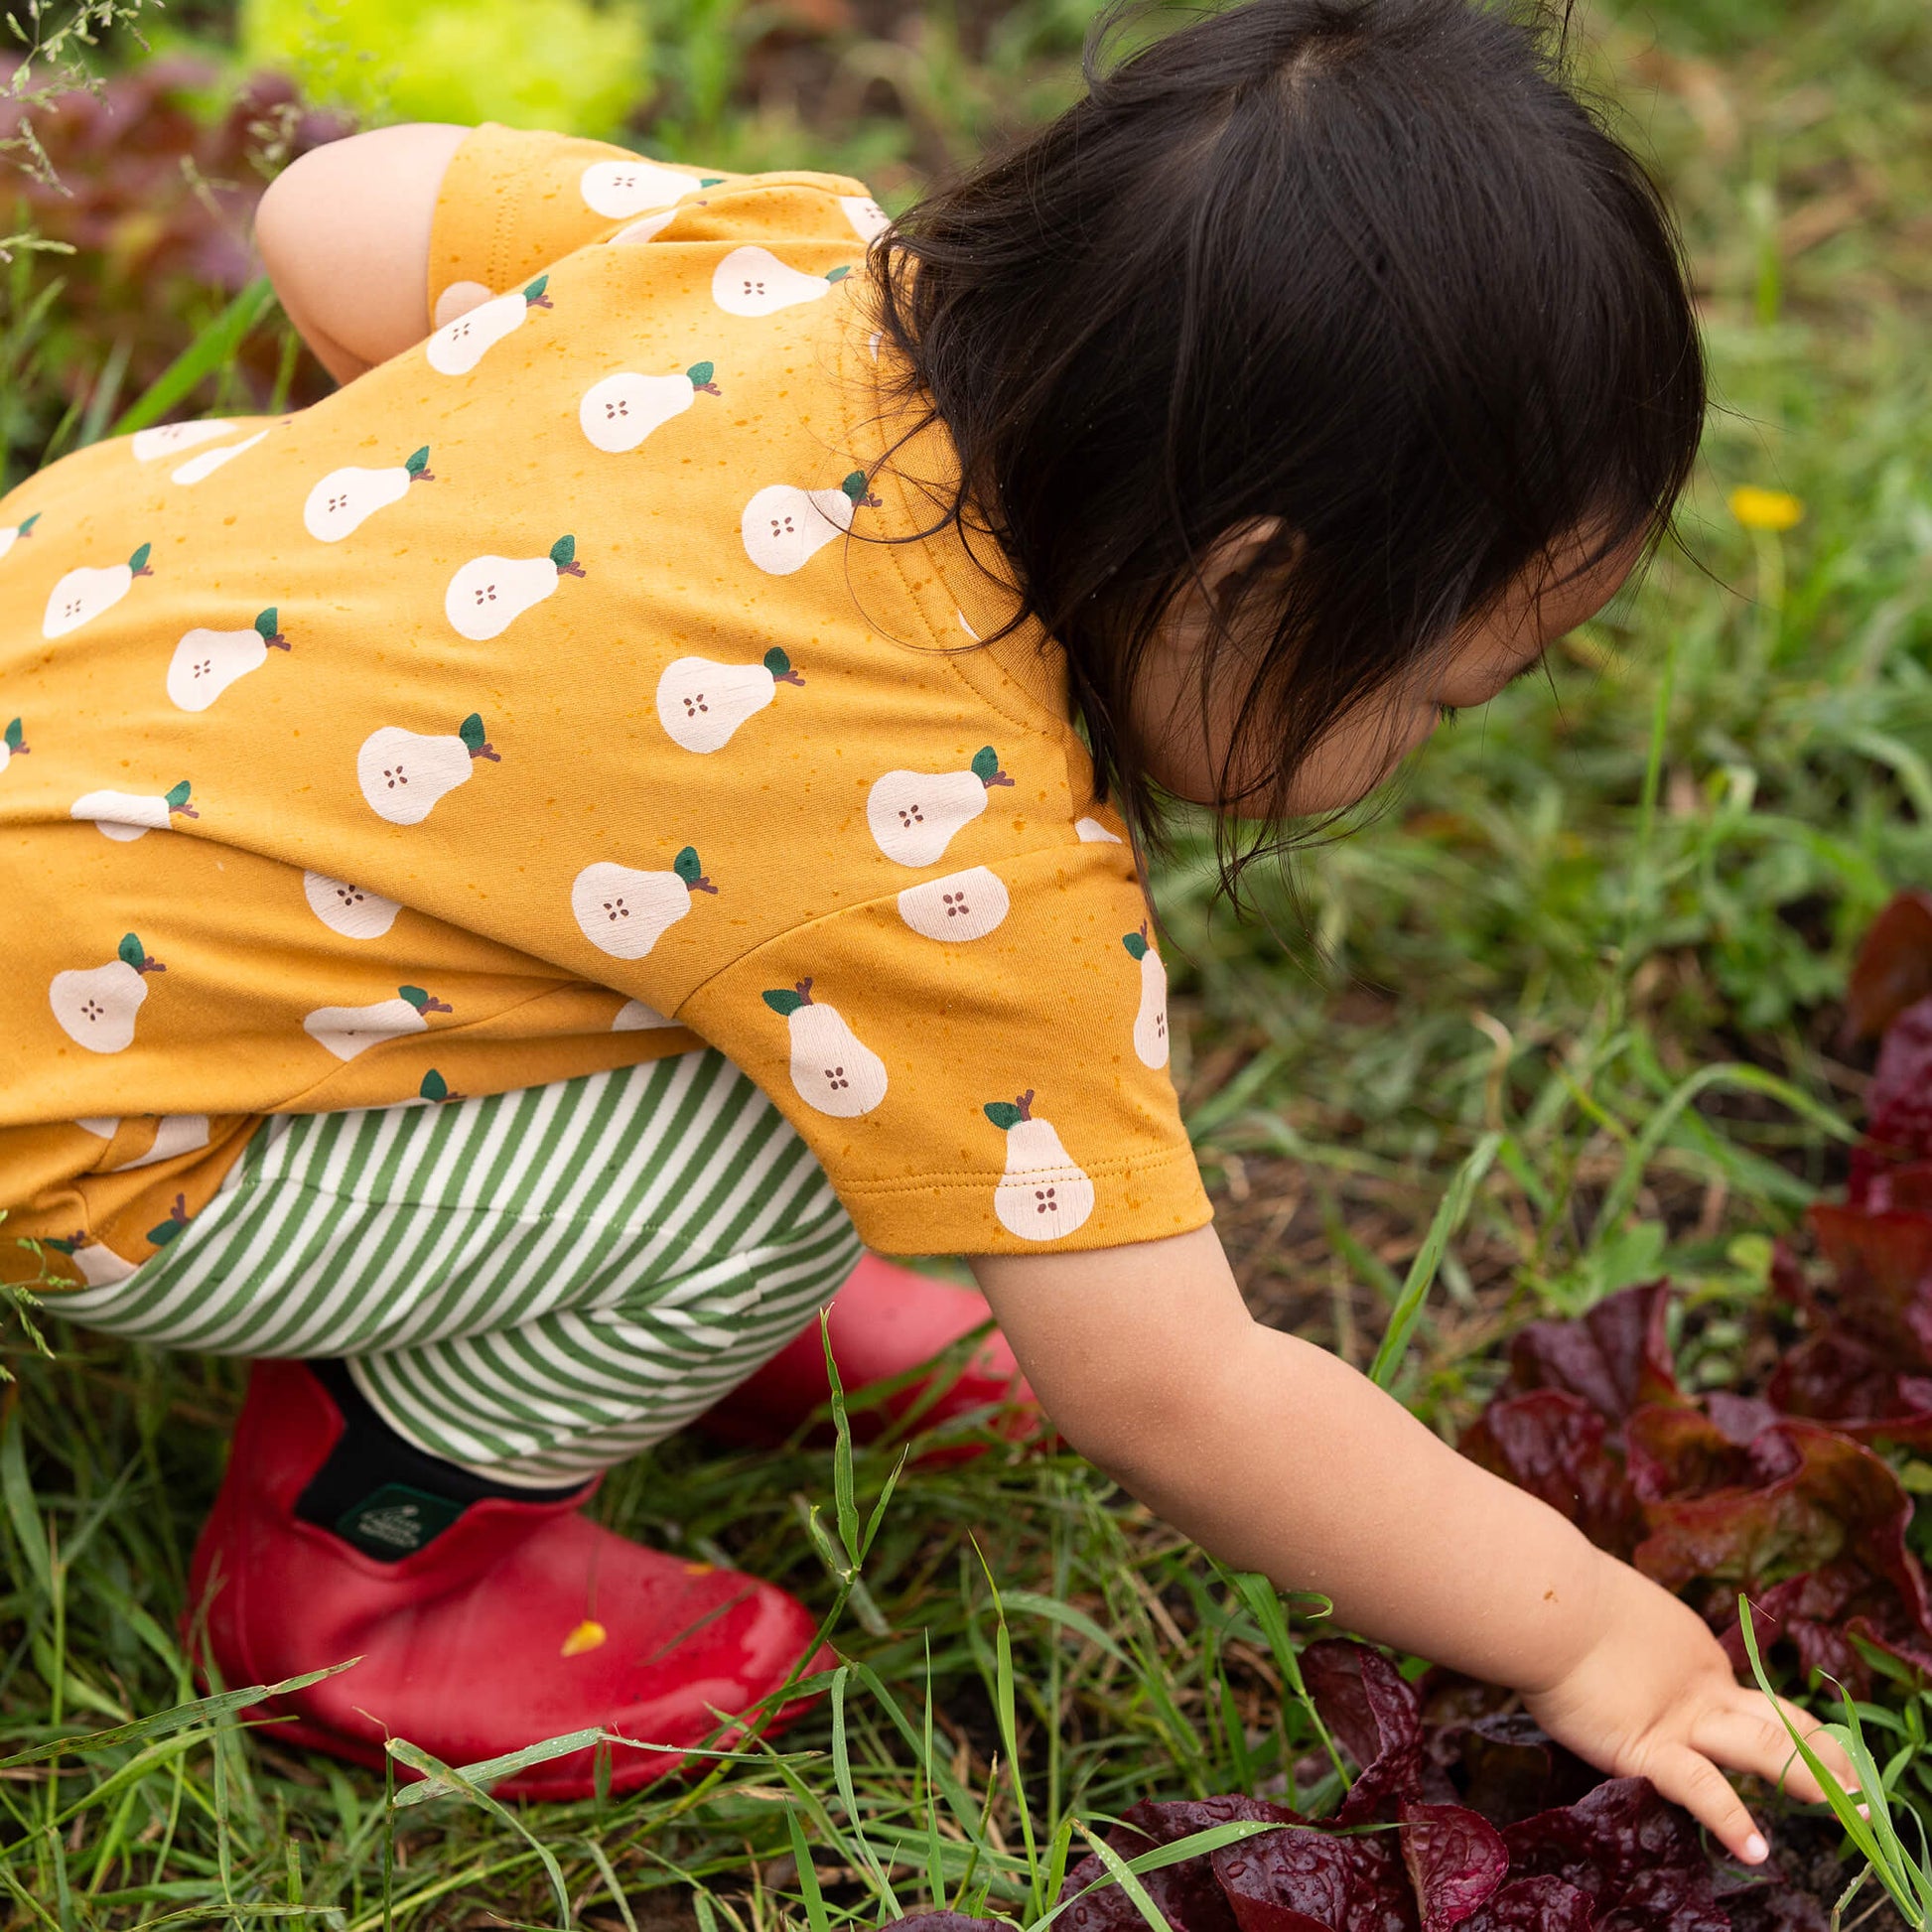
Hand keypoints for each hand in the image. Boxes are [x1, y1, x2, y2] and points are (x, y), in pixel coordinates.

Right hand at [1518, 1552, 1862, 1864]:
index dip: (1788, 1725)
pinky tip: (1754, 1848)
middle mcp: (1699, 1688)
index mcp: (1692, 1655)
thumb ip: (1622, 1633)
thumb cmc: (1557, 1599)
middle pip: (1777, 1723)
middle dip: (1823, 1755)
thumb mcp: (1606, 1611)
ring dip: (1808, 1780)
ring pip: (1761, 1750)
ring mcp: (1680, 1718)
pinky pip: (1700, 1788)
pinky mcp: (1648, 1748)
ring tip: (1849, 1812)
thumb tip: (1602, 1626)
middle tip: (1858, 1784)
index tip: (1817, 1747)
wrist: (1543, 1601)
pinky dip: (1730, 1818)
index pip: (1749, 1699)